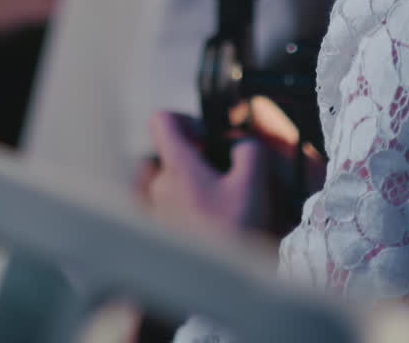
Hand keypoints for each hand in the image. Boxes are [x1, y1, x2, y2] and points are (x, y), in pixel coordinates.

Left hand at [146, 97, 324, 238]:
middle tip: (225, 177)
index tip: (208, 139)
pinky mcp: (159, 235)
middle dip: (198, 160)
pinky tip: (212, 225)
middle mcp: (158, 187)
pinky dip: (189, 209)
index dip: (186, 119)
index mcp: (177, 168)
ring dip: (194, 186)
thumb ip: (248, 150)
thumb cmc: (233, 233)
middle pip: (171, 155)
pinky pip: (170, 209)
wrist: (217, 289)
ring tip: (220, 204)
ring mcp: (155, 213)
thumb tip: (239, 147)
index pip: (161, 121)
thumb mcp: (254, 182)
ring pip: (172, 184)